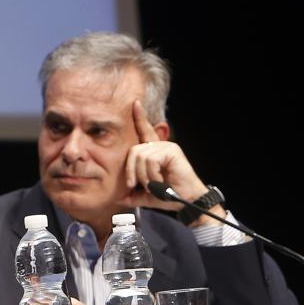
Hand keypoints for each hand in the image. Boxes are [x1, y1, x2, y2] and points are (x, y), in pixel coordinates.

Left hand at [118, 100, 210, 214]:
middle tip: (135, 186)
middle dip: (131, 171)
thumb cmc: (170, 196)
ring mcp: (166, 146)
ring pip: (140, 156)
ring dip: (144, 176)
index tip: (135, 103)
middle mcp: (160, 145)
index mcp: (154, 152)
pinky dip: (152, 175)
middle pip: (133, 151)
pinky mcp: (171, 150)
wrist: (187, 201)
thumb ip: (132, 194)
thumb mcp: (146, 194)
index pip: (145, 131)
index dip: (139, 118)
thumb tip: (116, 198)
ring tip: (154, 186)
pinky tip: (160, 182)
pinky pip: (150, 160)